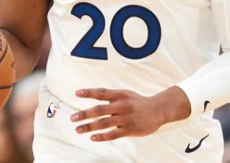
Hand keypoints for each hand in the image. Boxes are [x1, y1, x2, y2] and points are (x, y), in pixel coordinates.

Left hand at [70, 86, 190, 141]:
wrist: (158, 110)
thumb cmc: (138, 102)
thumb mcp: (125, 94)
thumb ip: (110, 96)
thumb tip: (92, 95)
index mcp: (120, 95)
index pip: (102, 93)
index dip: (89, 92)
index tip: (77, 93)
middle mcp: (122, 105)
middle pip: (100, 110)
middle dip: (85, 114)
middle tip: (72, 118)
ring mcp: (126, 118)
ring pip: (104, 123)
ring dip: (89, 127)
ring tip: (78, 129)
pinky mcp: (130, 129)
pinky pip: (113, 134)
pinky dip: (102, 136)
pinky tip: (92, 137)